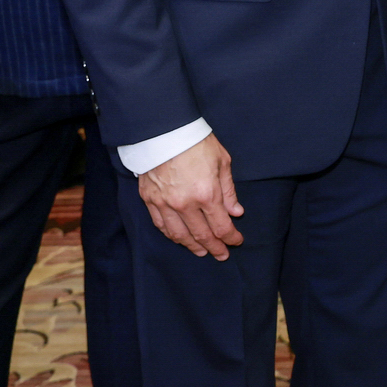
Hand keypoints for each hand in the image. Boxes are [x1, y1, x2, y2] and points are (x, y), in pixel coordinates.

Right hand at [136, 133, 244, 258]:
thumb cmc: (197, 143)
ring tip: (201, 251)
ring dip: (192, 246)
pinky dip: (172, 235)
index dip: (230, 237)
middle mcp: (185, 204)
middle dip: (214, 247)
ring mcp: (165, 204)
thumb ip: (228, 191)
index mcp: (206, 194)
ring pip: (179, 235)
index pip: (221, 226)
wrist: (164, 132)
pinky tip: (179, 239)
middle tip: (221, 255)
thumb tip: (236, 212)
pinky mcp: (150, 200)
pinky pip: (161, 225)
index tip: (237, 241)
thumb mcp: (222, 162)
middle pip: (201, 235)